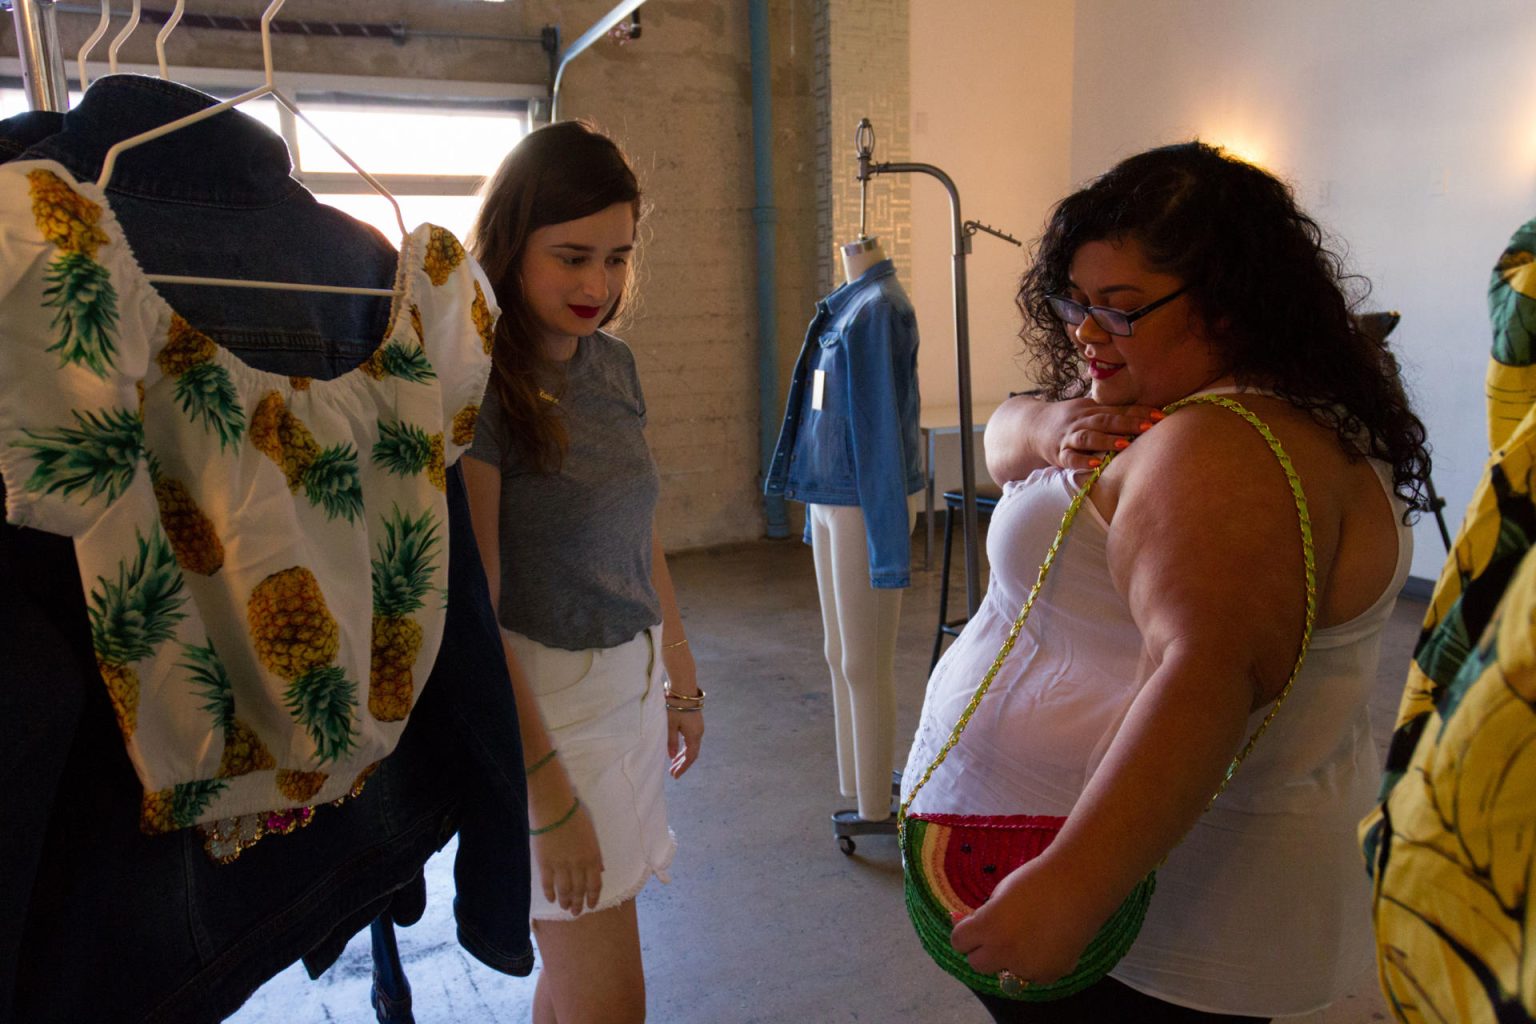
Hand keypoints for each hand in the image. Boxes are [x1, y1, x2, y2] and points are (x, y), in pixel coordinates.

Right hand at [531, 788, 603, 915]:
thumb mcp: (592, 836)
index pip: (594, 885)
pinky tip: (551, 899)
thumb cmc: (575, 818)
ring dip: (565, 902)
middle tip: (576, 912)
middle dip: (578, 904)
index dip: (593, 898)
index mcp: (591, 858)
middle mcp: (577, 866)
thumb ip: (596, 856)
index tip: (591, 906)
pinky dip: (550, 894)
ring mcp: (560, 866)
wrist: (554, 810)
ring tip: (565, 907)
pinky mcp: (544, 864)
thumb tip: (600, 871)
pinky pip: (548, 884)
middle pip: (579, 891)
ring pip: (564, 891)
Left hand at [666, 707, 703, 777]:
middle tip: (672, 773)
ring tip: (673, 764)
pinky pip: (692, 740)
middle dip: (682, 764)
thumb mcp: (670, 725)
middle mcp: (699, 733)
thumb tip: (671, 757)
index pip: (690, 757)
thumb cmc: (675, 707)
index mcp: (694, 735)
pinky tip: (677, 751)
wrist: (684, 689)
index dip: (683, 767)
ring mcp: (698, 728)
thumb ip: (671, 742)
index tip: (675, 776)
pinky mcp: (696, 723)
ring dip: (683, 756)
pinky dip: (685, 748)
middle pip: (692, 753)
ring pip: (692, 747)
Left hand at [949, 859, 1106, 987]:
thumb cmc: (1037, 880)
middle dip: (982, 950)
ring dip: (1009, 960)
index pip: (958, 942)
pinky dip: (1033, 965)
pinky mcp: (1050, 975)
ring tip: (1026, 937)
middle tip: (996, 934)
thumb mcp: (1000, 892)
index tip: (973, 926)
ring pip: (1005, 973)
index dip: (965, 932)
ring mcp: (1028, 967)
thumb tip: (967, 924)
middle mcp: (1004, 952)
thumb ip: (984, 914)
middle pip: (976, 964)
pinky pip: (1031, 976)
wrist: (1079, 885)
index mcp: (988, 927)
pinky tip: (1045, 943)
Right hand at [1042, 398, 1164, 469]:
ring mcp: (1068, 437)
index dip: (1140, 412)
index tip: (1161, 416)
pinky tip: (1096, 464)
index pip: (1118, 409)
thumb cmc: (1068, 421)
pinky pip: (1070, 457)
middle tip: (1148, 427)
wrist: (1031, 426)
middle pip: (1105, 420)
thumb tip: (1146, 414)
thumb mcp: (1087, 411)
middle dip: (1127, 423)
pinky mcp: (1058, 454)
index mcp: (1091, 409)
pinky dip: (1083, 461)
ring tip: (1125, 444)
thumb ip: (1111, 412)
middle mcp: (1080, 420)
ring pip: (1088, 437)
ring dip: (1107, 440)